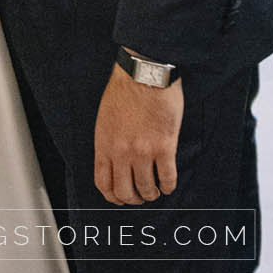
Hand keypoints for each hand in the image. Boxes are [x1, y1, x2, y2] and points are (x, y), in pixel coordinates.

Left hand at [94, 62, 183, 204]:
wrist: (145, 73)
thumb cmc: (125, 90)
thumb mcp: (105, 118)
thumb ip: (108, 142)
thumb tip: (114, 161)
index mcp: (104, 144)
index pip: (103, 183)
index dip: (114, 196)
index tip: (121, 198)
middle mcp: (121, 152)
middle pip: (125, 192)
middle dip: (134, 199)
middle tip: (141, 196)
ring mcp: (143, 151)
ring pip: (146, 188)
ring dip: (152, 193)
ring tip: (156, 189)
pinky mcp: (164, 146)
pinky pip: (167, 177)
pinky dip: (168, 185)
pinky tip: (168, 183)